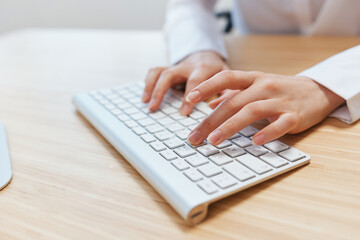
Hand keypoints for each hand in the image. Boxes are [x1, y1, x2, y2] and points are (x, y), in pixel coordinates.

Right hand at [142, 51, 227, 114]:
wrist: (208, 55)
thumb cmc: (218, 72)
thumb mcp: (228, 79)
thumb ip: (228, 92)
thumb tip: (225, 110)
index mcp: (204, 68)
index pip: (195, 80)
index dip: (189, 96)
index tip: (183, 113)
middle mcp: (187, 66)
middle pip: (169, 74)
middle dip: (160, 91)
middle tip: (154, 108)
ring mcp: (176, 67)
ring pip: (159, 72)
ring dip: (150, 87)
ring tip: (146, 103)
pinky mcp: (168, 68)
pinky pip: (155, 71)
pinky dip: (148, 82)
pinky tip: (145, 96)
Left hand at [185, 70, 344, 145]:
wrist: (317, 91)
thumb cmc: (279, 90)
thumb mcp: (255, 86)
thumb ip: (232, 94)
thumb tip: (208, 104)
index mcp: (253, 78)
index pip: (226, 77)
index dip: (207, 87)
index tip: (189, 99)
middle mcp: (264, 87)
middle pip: (233, 102)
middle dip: (210, 121)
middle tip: (194, 137)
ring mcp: (279, 101)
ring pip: (251, 111)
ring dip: (230, 127)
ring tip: (214, 141)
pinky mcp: (294, 116)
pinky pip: (279, 124)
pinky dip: (267, 133)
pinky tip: (255, 142)